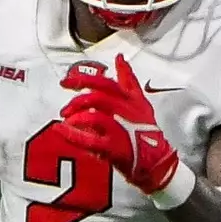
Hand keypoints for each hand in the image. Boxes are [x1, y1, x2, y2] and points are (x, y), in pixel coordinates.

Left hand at [58, 55, 180, 195]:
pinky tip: (63, 131)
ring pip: (95, 115)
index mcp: (129, 99)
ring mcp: (121, 130)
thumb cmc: (147, 132)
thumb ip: (128, 79)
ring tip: (68, 120)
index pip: (104, 82)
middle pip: (97, 97)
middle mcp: (126, 112)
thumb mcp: (141, 101)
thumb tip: (120, 59)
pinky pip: (90, 140)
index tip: (66, 81)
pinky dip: (73, 135)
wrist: (157, 162)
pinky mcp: (115, 148)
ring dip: (76, 117)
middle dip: (77, 100)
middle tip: (65, 108)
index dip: (82, 79)